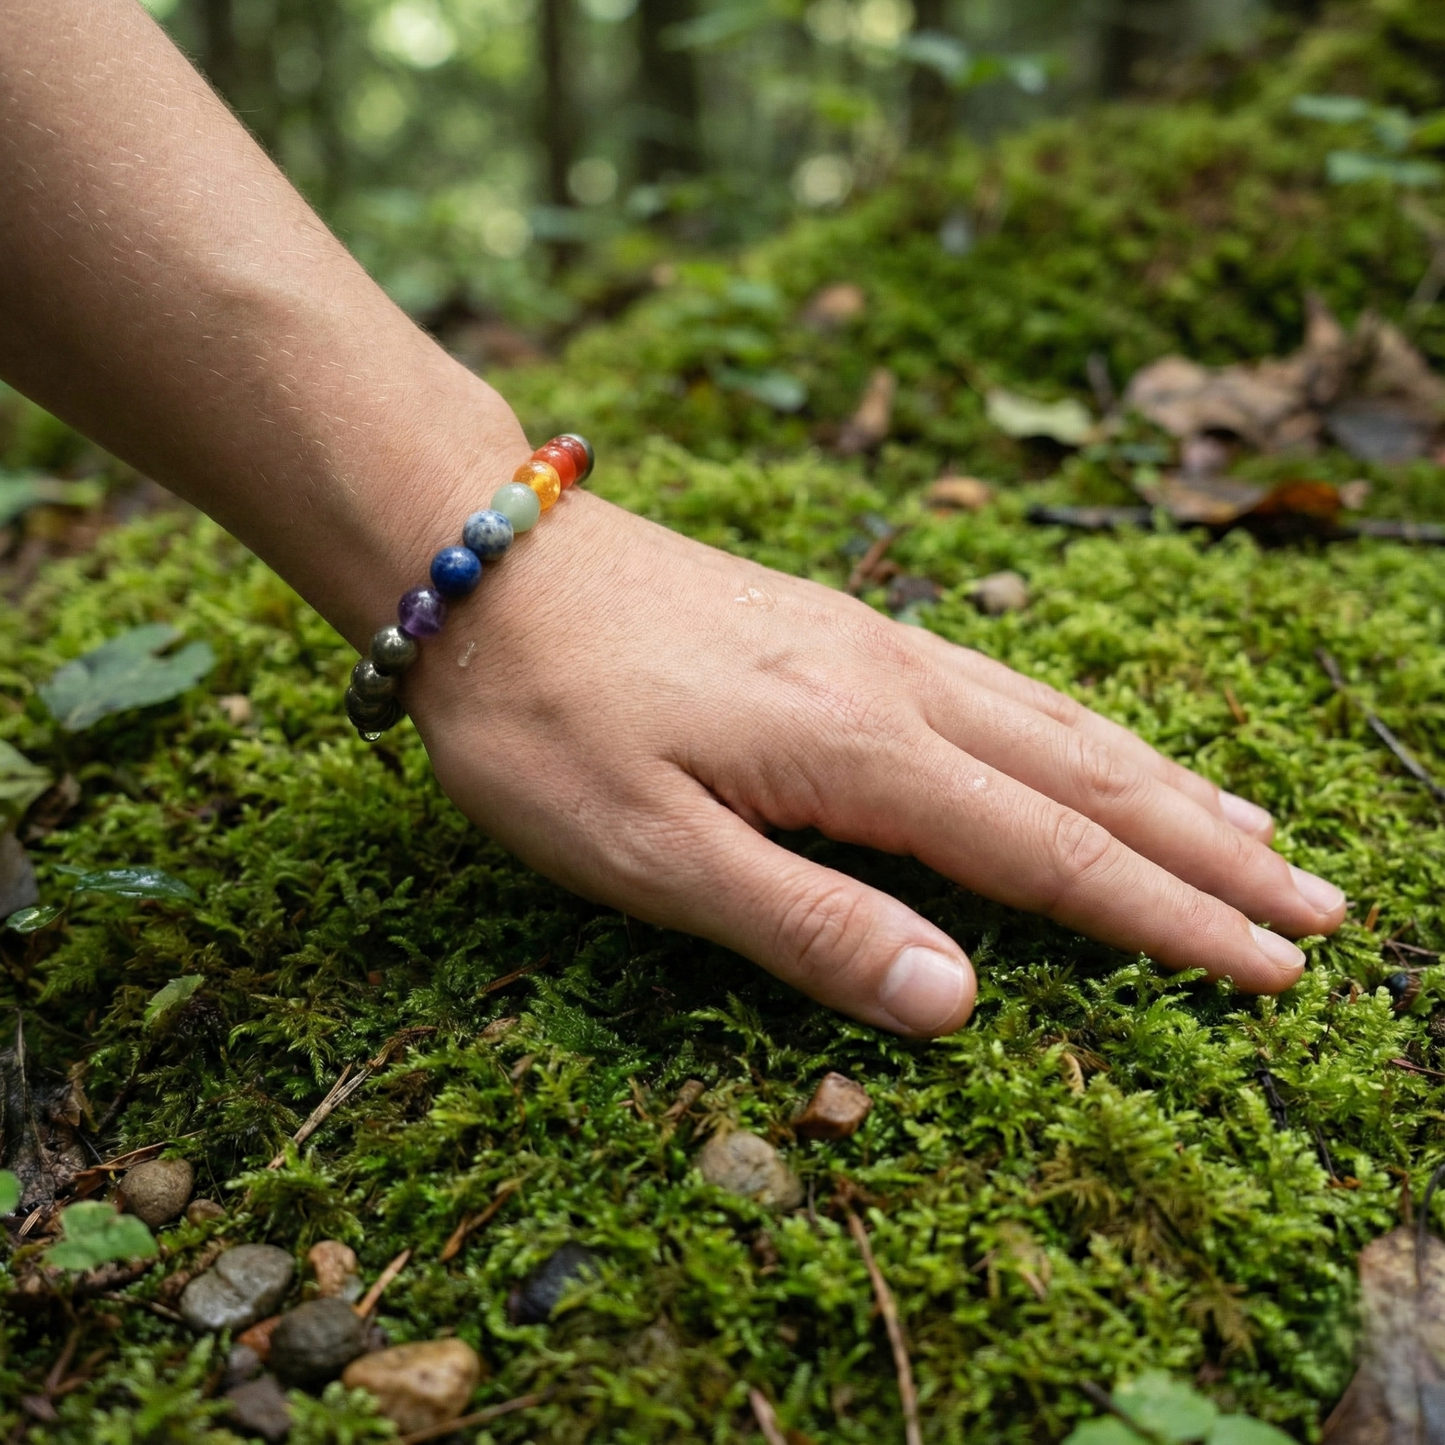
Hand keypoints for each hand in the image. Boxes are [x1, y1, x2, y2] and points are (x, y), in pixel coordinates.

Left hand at [407, 490, 1347, 1036]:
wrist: (481, 560)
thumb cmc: (545, 719)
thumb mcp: (650, 852)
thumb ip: (808, 929)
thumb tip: (961, 1005)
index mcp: (862, 751)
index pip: (1052, 855)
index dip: (1169, 921)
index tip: (1274, 972)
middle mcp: (897, 685)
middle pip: (1089, 779)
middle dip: (1209, 853)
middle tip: (1320, 908)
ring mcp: (875, 645)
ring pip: (1058, 723)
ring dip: (1166, 784)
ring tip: (1256, 830)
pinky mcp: (840, 630)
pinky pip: (1000, 688)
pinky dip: (1081, 732)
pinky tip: (1093, 746)